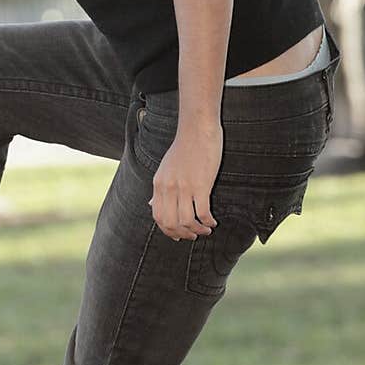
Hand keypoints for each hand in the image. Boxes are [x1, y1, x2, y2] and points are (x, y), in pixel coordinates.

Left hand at [149, 125, 221, 240]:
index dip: (168, 230)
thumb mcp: (165, 168)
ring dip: (197, 231)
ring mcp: (184, 187)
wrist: (197, 129)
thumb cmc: (184, 147)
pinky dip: (208, 222)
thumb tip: (151, 204)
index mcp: (159, 184)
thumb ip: (159, 188)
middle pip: (171, 223)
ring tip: (206, 230)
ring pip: (187, 222)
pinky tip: (213, 222)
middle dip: (183, 234)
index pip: (158, 216)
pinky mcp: (200, 185)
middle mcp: (168, 188)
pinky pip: (202, 212)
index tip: (179, 235)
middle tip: (194, 235)